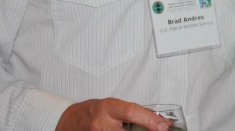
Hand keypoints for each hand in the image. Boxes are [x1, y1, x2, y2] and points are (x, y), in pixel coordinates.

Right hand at [56, 98, 171, 130]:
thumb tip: (158, 121)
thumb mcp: (113, 106)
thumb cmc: (94, 111)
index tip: (163, 126)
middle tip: (156, 130)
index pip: (132, 112)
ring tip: (133, 129)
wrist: (70, 120)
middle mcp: (101, 124)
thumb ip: (134, 113)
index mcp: (108, 108)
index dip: (150, 120)